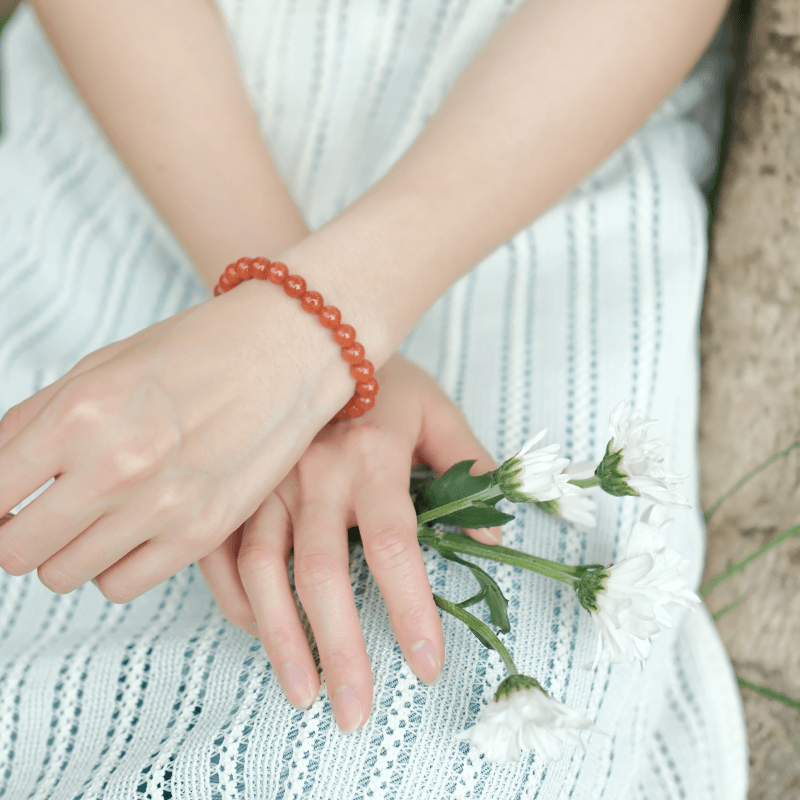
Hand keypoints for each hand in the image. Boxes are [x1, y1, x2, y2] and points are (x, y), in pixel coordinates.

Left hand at [0, 281, 353, 600]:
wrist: (286, 349)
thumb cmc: (196, 350)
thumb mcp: (101, 367)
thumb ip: (34, 421)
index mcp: (79, 414)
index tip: (6, 502)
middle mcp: (116, 467)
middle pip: (17, 549)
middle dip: (19, 534)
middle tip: (43, 513)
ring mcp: (163, 506)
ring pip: (64, 574)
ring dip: (66, 551)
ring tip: (94, 519)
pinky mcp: (203, 532)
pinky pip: (120, 585)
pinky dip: (112, 566)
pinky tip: (130, 532)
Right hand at [198, 353, 500, 731]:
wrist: (310, 324)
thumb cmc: (380, 375)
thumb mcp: (437, 410)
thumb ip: (469, 469)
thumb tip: (489, 539)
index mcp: (372, 455)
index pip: (396, 544)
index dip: (412, 609)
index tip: (426, 665)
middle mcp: (313, 471)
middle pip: (321, 573)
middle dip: (338, 649)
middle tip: (355, 712)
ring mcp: (264, 477)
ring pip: (262, 570)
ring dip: (280, 639)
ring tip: (303, 694)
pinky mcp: (232, 481)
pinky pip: (223, 549)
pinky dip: (237, 596)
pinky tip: (259, 631)